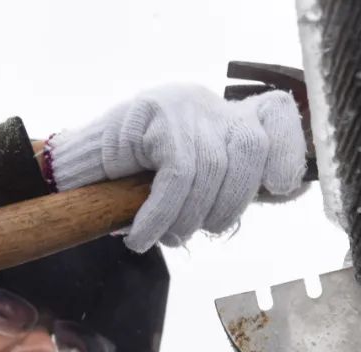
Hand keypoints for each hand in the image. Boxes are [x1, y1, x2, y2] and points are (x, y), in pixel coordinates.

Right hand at [46, 85, 306, 251]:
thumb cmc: (136, 187)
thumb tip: (279, 193)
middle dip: (231, 203)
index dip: (287, 149)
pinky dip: (162, 214)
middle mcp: (208, 104)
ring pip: (212, 166)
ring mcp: (182, 104)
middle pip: (251, 148)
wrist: (73, 174)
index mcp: (225, 118)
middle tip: (202, 231)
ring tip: (166, 237)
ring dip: (190, 216)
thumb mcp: (192, 185)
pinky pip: (177, 174)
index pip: (275, 115)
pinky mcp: (154, 116)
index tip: (281, 186)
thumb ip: (231, 184)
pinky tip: (143, 235)